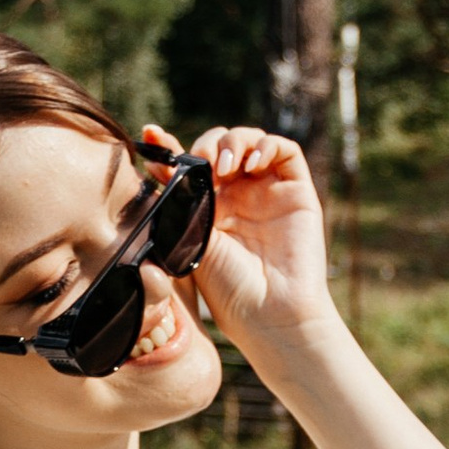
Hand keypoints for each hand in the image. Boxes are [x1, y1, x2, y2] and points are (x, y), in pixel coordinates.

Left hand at [156, 124, 338, 357]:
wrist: (269, 314)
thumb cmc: (228, 290)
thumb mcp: (190, 237)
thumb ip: (176, 199)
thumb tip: (152, 163)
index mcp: (210, 207)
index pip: (191, 164)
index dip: (171, 145)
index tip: (150, 134)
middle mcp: (239, 195)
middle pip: (221, 144)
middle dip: (208, 146)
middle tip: (203, 166)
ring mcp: (269, 191)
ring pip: (252, 140)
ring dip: (234, 142)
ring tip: (226, 167)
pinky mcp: (297, 190)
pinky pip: (285, 149)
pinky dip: (267, 145)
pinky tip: (252, 164)